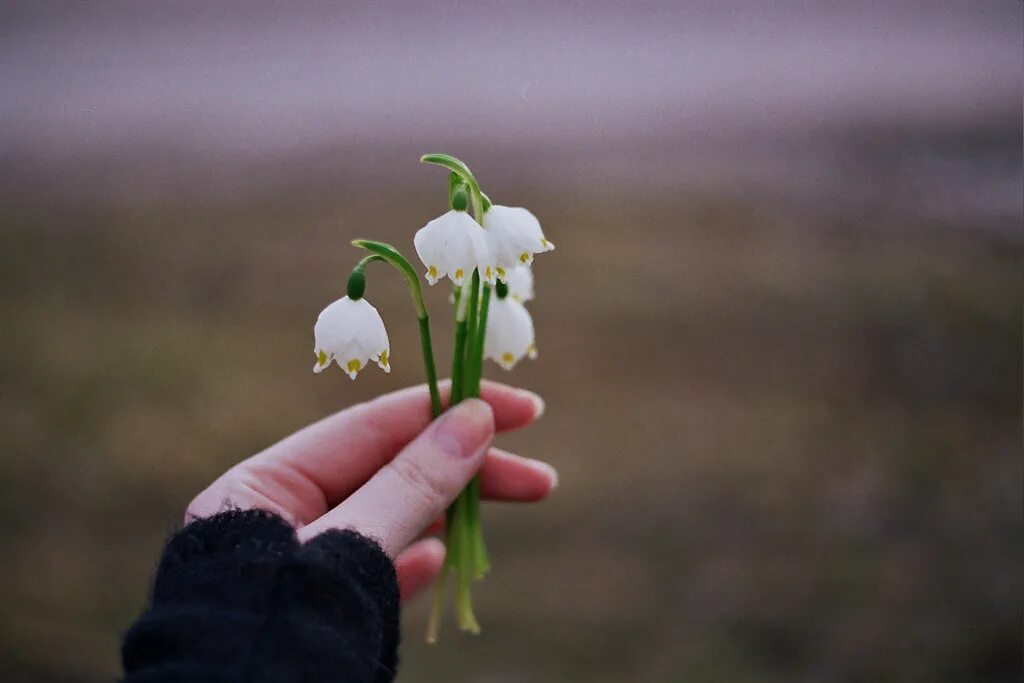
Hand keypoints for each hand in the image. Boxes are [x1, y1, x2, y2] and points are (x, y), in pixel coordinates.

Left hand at [187, 380, 555, 601]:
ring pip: (390, 520)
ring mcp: (302, 567)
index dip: (448, 409)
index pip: (372, 427)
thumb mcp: (349, 549)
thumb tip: (474, 420)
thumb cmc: (281, 632)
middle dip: (465, 471)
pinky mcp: (322, 611)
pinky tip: (439, 561)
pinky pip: (376, 572)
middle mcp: (280, 517)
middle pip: (388, 472)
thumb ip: (410, 484)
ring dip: (448, 515)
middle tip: (541, 480)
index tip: (520, 409)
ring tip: (504, 517)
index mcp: (263, 486)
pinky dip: (413, 563)